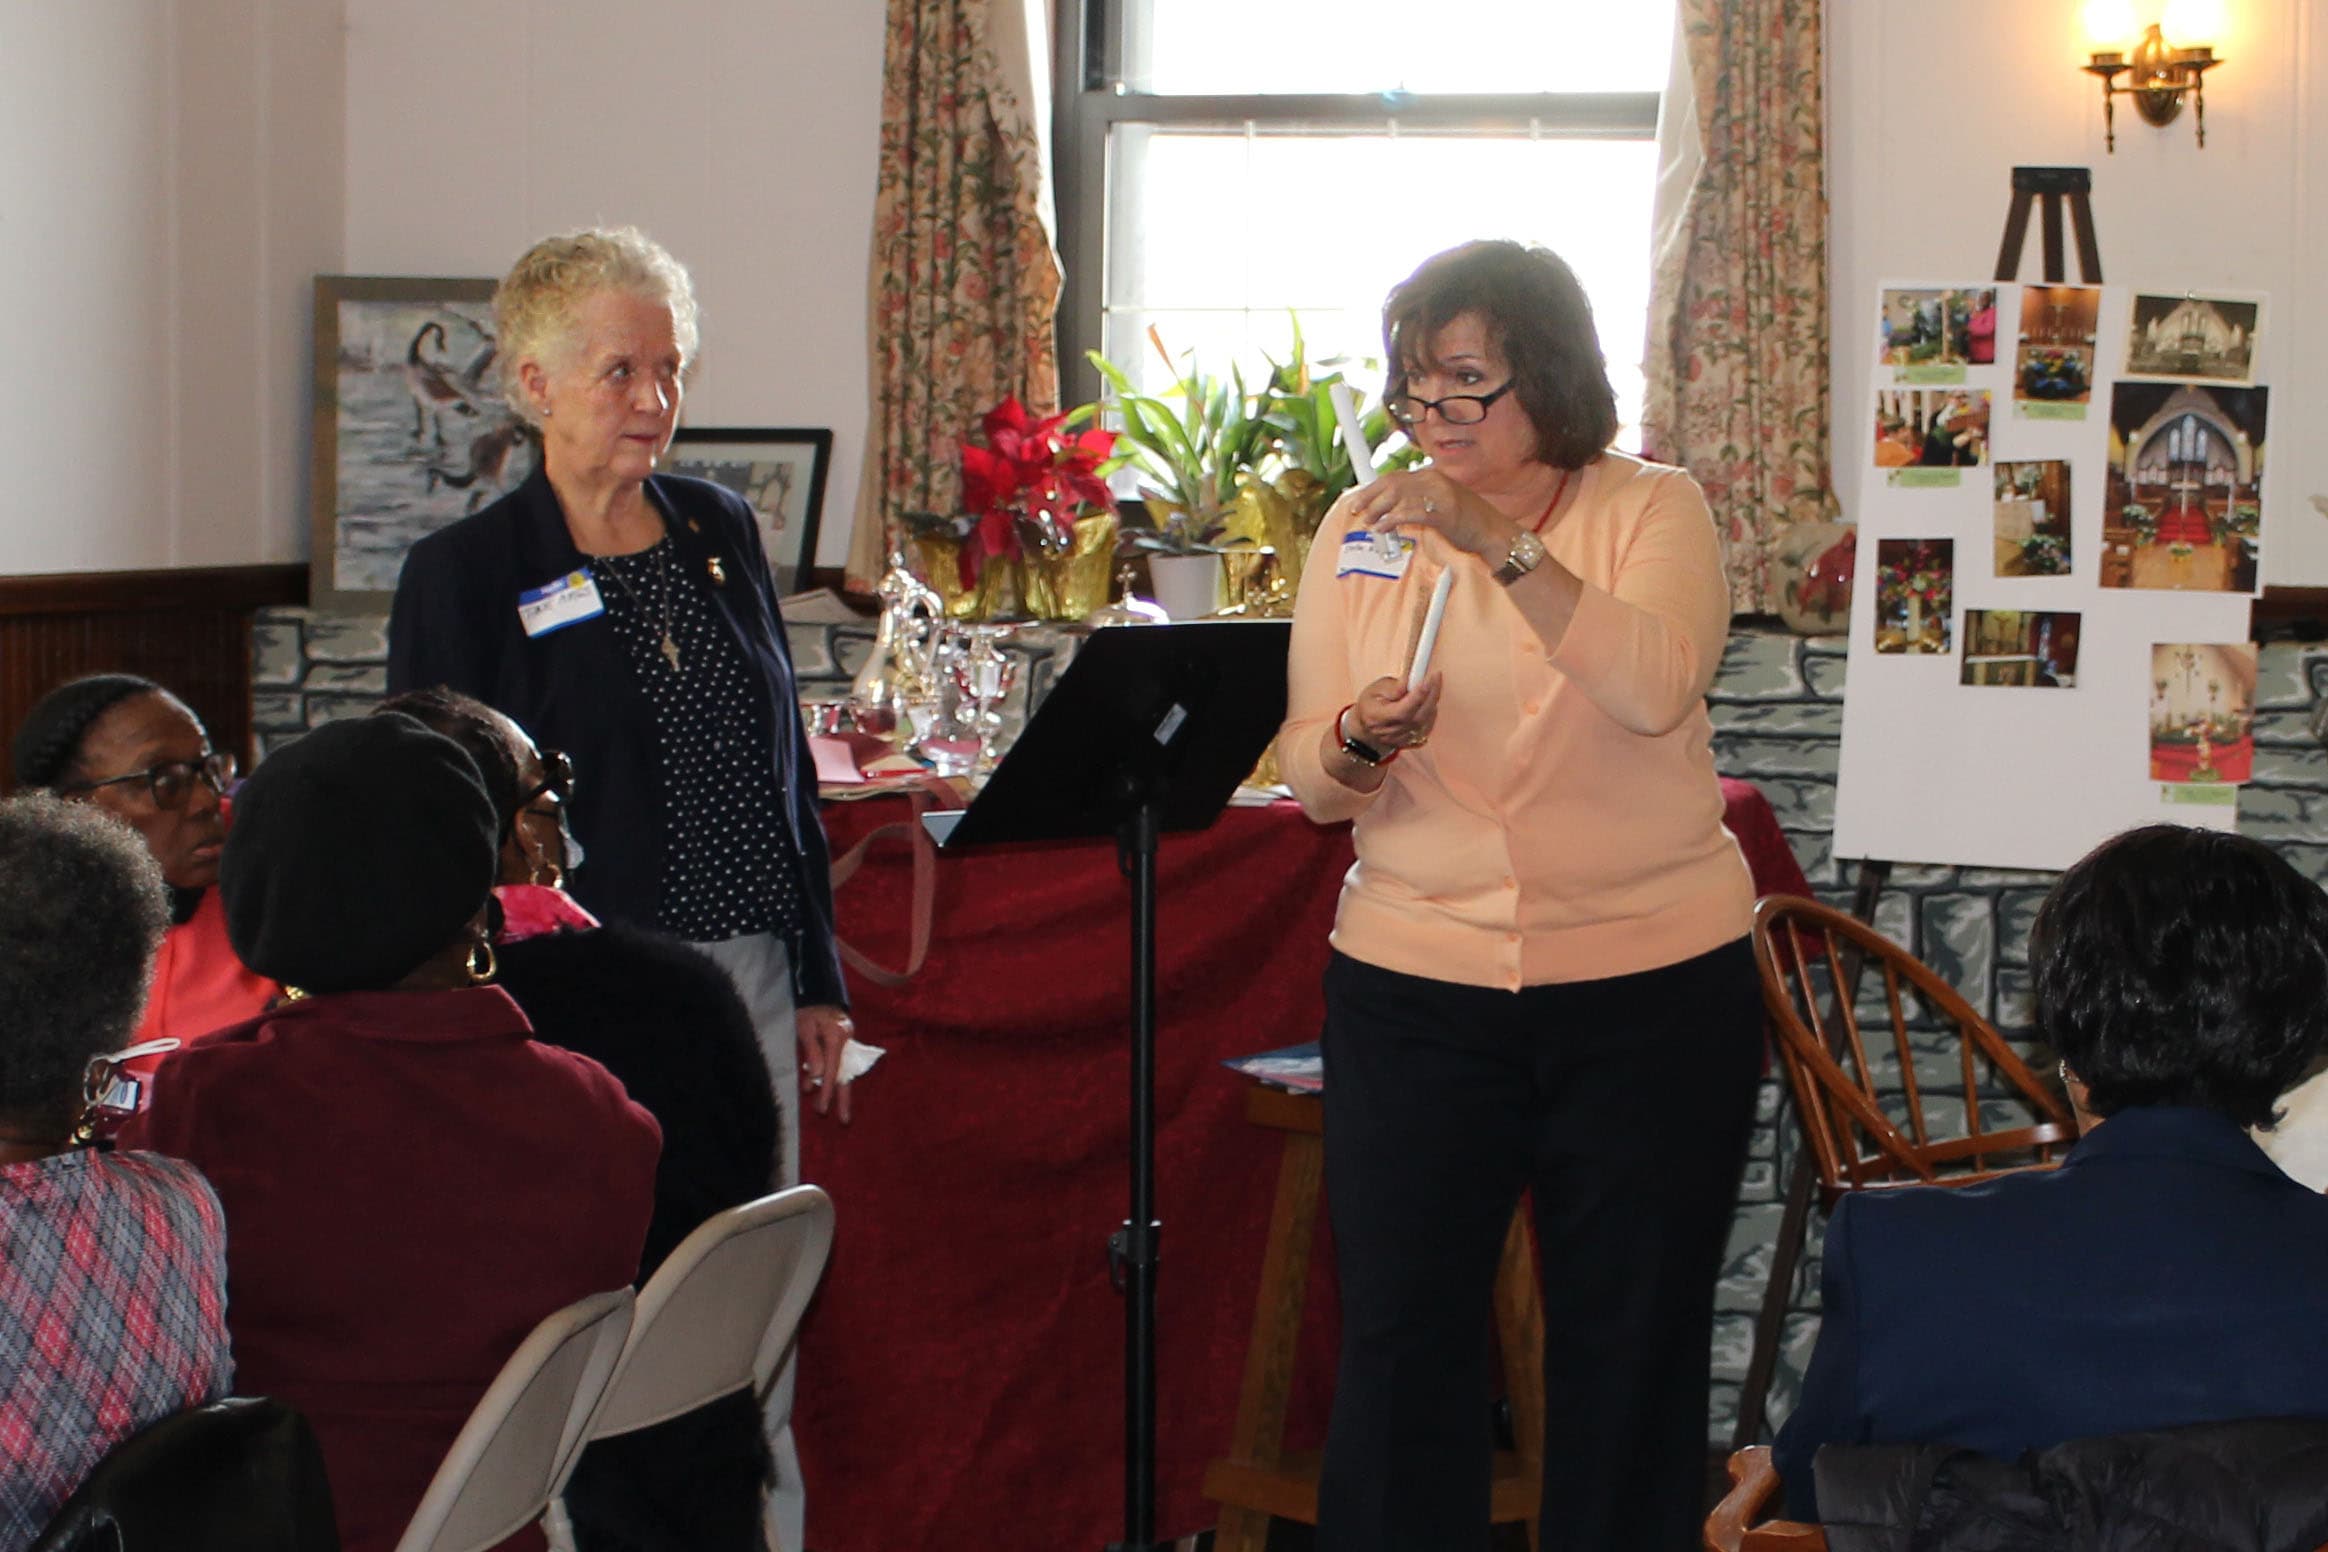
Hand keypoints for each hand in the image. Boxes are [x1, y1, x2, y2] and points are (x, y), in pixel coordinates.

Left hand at [797, 1004, 856, 1123]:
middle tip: (844, 1120)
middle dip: (843, 1098)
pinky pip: (841, 1064)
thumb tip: (816, 1078)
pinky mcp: (846, 1043)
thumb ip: (812, 1053)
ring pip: (845, 1071)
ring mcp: (849, 1043)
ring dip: (840, 1091)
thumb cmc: (809, 1010)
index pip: (832, 1070)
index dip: (826, 1091)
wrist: (820, 992)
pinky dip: (835, 1077)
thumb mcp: (805, 1029)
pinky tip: (827, 1089)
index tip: (822, 1109)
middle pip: (845, 1074)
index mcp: (837, 1038)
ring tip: (839, 1111)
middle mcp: (847, 1042)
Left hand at [1339, 470, 1514, 562]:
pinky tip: (1383, 528)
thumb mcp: (1439, 503)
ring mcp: (1440, 495)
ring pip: (1398, 496)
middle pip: (1392, 484)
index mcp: (1432, 477)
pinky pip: (1409, 513)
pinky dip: (1391, 520)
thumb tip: (1390, 508)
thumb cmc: (1466, 522)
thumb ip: (1418, 501)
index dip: (1373, 488)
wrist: (1493, 532)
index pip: (1395, 477)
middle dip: (1370, 497)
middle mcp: (1434, 481)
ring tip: (1370, 522)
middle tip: (1357, 511)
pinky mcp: (1443, 513)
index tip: (1359, 500)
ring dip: (1378, 510)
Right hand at [1349, 672, 1441, 753]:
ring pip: (1426, 722)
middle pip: (1417, 717)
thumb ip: (1394, 686)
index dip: (1418, 695)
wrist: (1367, 729)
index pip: (1402, 711)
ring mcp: (1401, 740)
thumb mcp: (1375, 689)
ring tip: (1431, 686)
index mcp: (1376, 718)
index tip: (1429, 678)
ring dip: (1432, 702)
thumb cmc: (1370, 706)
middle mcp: (1389, 732)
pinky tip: (1428, 700)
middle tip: (1436, 677)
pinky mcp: (1411, 742)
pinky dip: (1432, 712)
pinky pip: (1428, 727)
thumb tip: (1411, 680)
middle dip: (1431, 695)